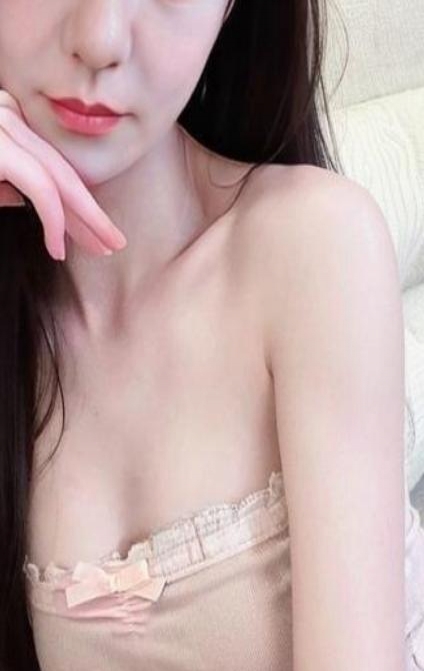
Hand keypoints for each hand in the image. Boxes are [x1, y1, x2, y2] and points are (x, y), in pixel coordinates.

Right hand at [0, 88, 126, 259]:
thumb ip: (0, 181)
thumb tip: (16, 196)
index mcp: (8, 118)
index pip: (52, 164)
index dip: (78, 203)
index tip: (95, 233)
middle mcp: (8, 112)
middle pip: (63, 171)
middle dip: (92, 213)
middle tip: (114, 244)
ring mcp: (3, 124)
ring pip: (59, 180)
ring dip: (87, 220)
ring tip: (102, 250)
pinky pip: (40, 189)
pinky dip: (55, 222)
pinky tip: (58, 250)